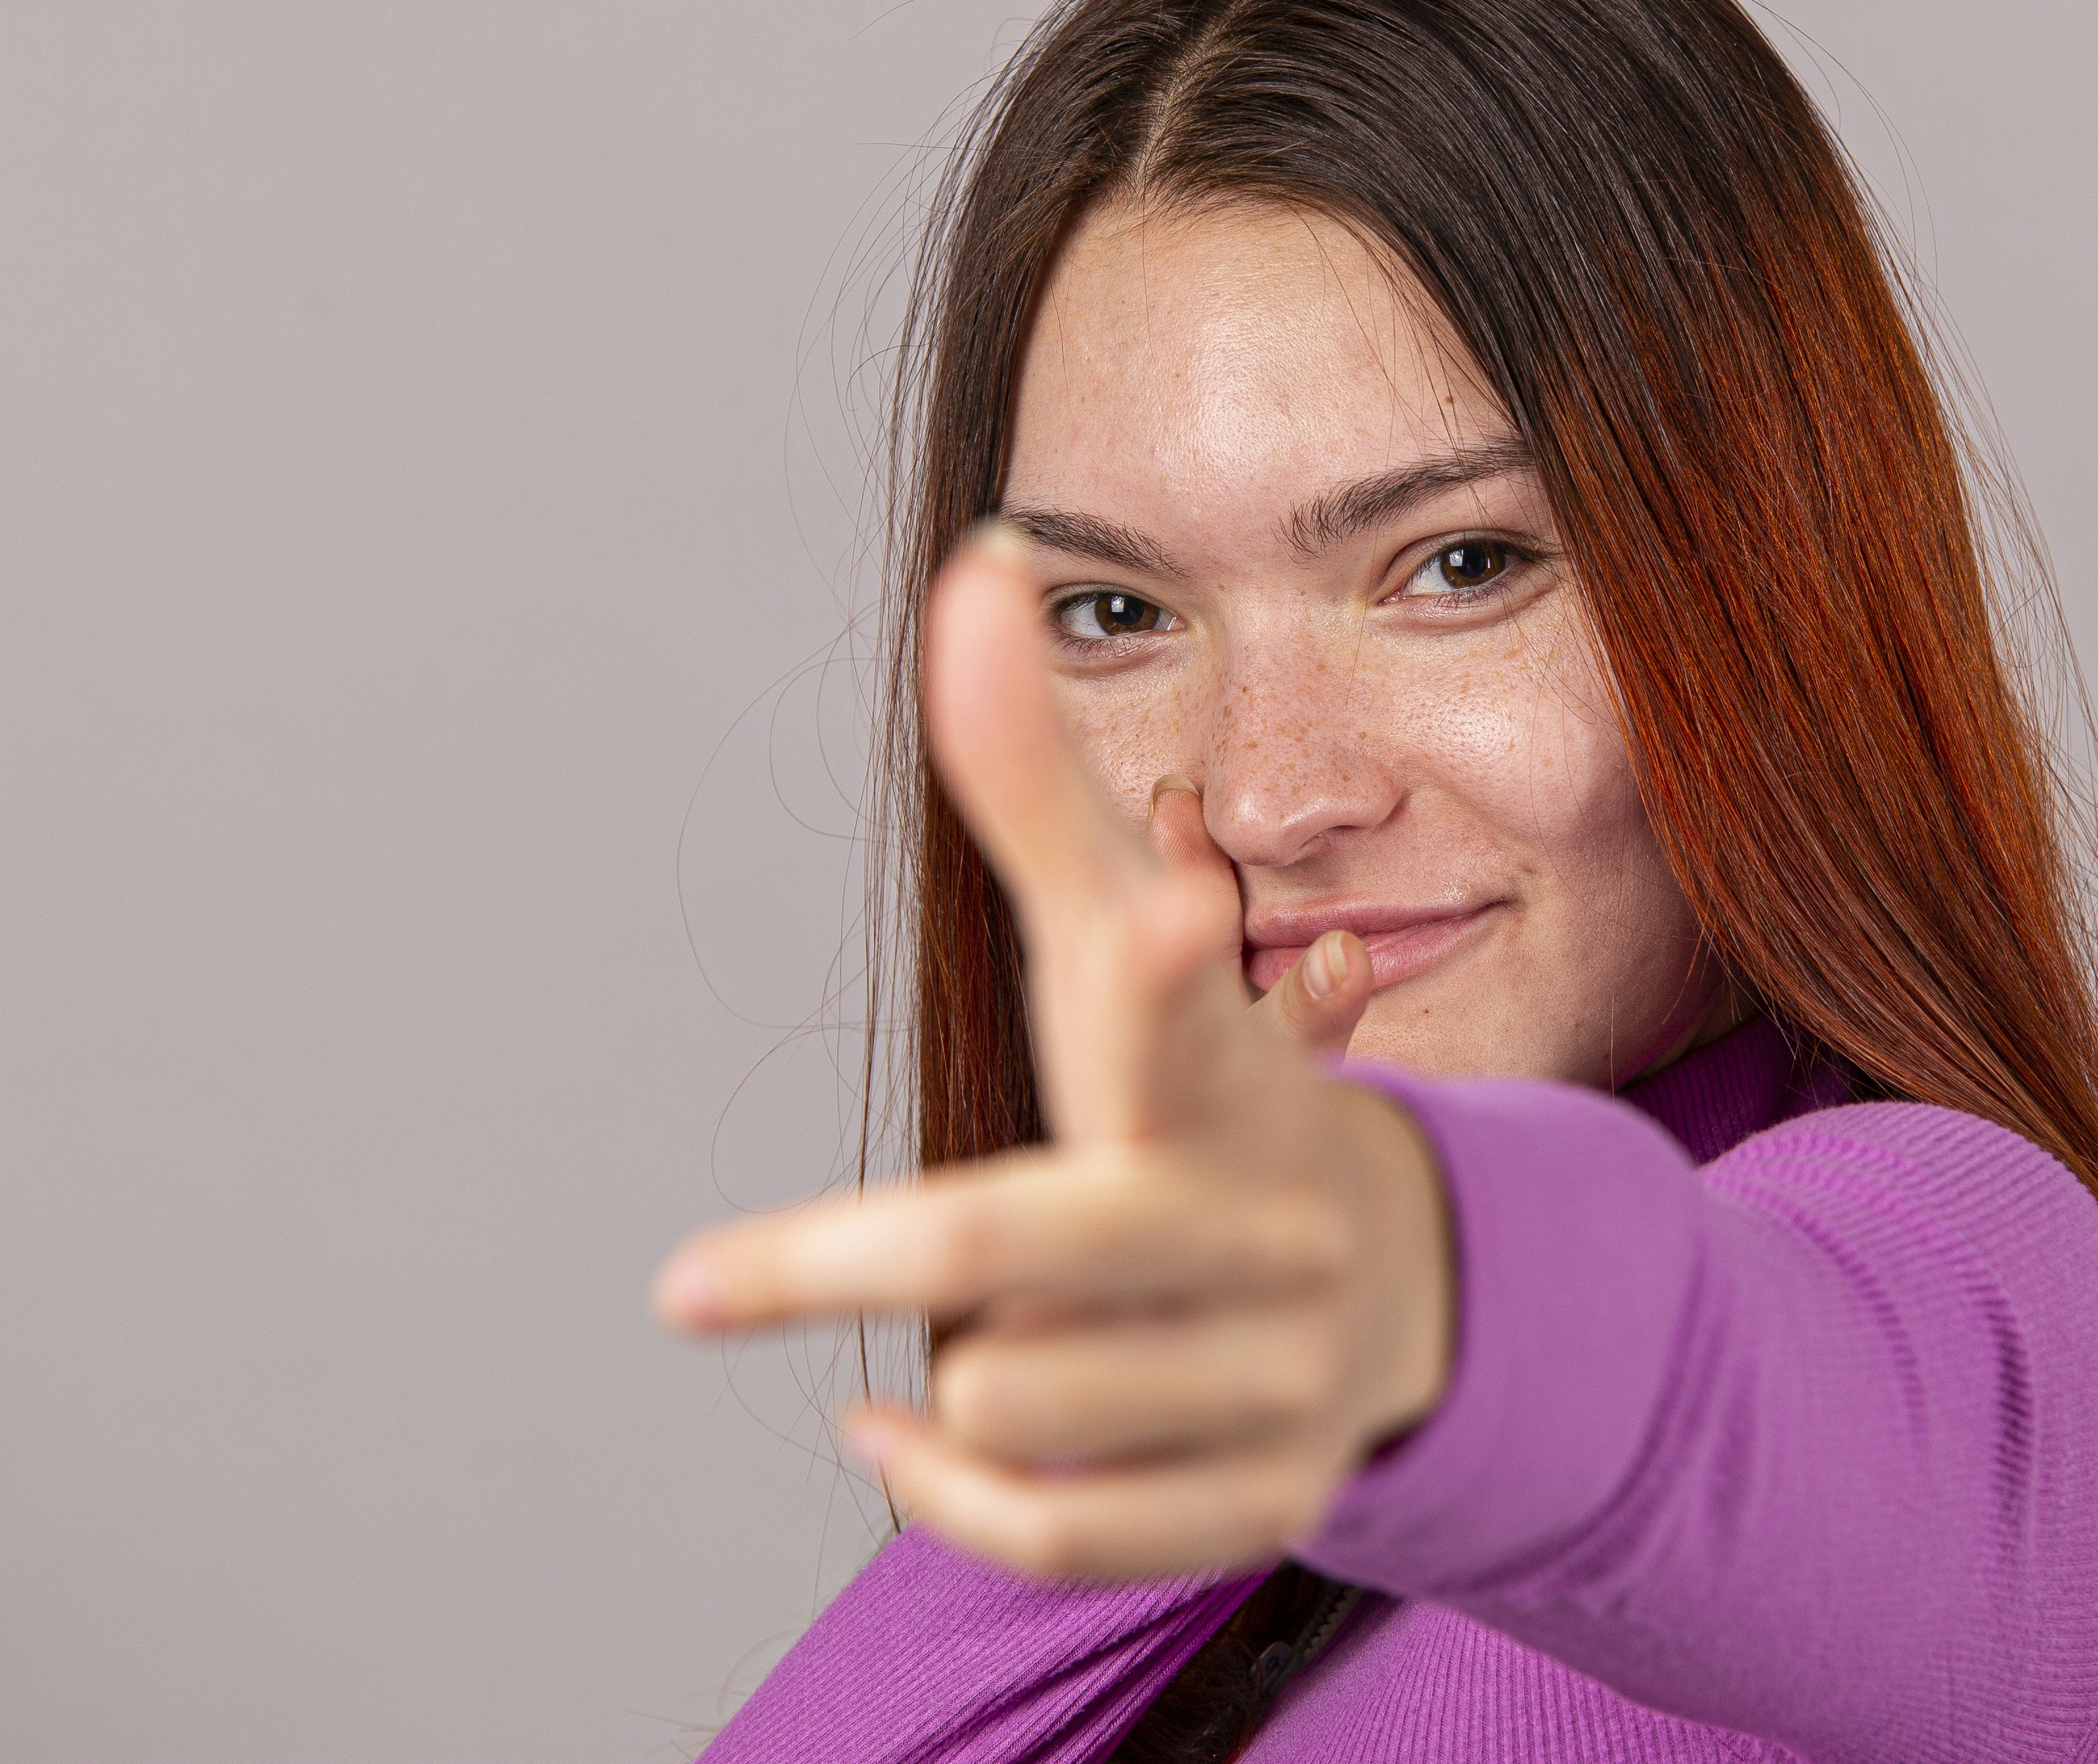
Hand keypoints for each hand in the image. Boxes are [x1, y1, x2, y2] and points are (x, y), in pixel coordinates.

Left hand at [650, 525, 1456, 1580]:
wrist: (1404, 1276)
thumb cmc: (1203, 1081)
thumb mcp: (1117, 942)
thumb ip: (1030, 779)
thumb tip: (973, 568)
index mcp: (1223, 1074)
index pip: (1184, 1018)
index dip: (1171, 968)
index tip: (1170, 906)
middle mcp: (1268, 1223)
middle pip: (1016, 1247)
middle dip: (847, 1264)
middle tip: (693, 1285)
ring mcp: (1277, 1374)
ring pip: (1008, 1400)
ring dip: (952, 1371)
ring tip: (986, 1329)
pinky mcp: (1261, 1500)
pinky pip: (1049, 1528)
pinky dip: (949, 1493)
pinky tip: (904, 1438)